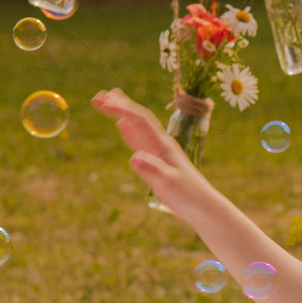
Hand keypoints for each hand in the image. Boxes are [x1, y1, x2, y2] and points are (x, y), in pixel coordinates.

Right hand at [93, 89, 212, 224]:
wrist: (202, 206)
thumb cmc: (188, 196)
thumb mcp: (168, 184)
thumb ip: (152, 171)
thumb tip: (133, 157)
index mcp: (163, 145)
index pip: (141, 121)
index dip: (124, 109)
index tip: (106, 102)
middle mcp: (160, 144)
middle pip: (138, 118)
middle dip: (120, 105)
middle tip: (99, 96)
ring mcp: (158, 151)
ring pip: (137, 127)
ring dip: (122, 113)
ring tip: (108, 101)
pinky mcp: (155, 160)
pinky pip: (139, 141)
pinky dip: (128, 130)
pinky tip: (121, 124)